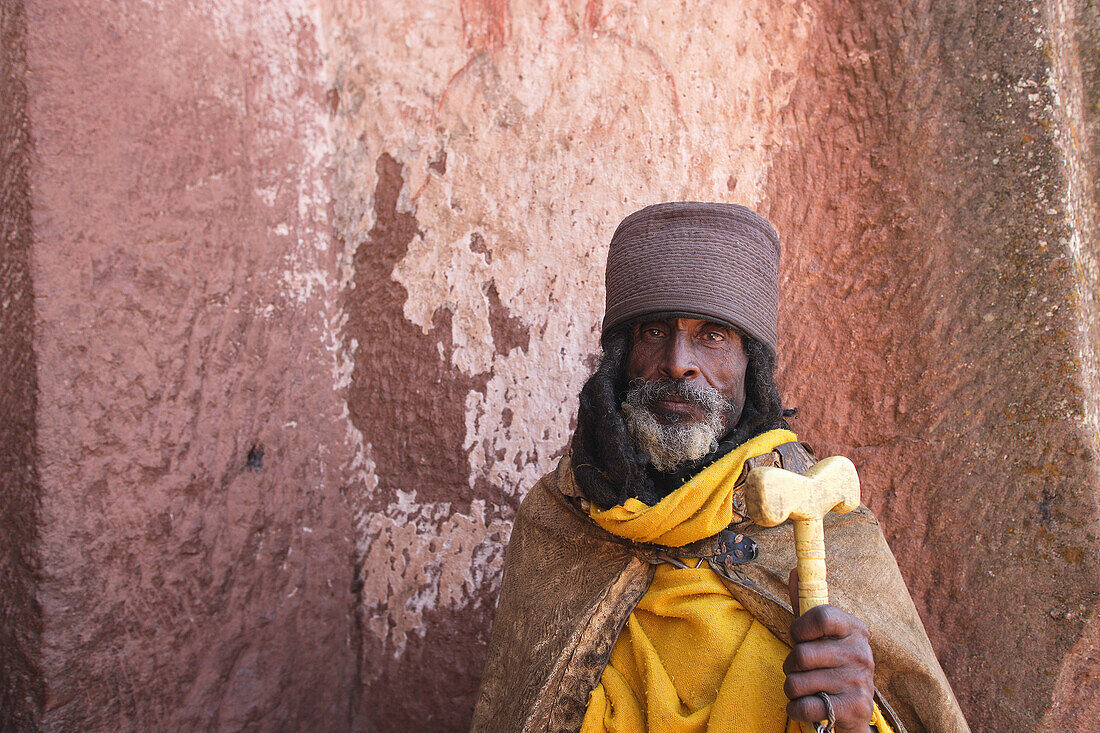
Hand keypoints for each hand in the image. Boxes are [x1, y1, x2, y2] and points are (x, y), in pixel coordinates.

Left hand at [784, 569, 874, 732]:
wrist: (854, 709)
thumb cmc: (830, 664)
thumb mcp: (821, 635)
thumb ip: (805, 606)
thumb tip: (795, 571)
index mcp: (854, 629)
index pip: (820, 616)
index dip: (800, 628)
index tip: (798, 637)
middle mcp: (861, 653)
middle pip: (802, 654)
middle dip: (790, 665)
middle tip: (801, 670)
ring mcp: (858, 681)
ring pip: (797, 682)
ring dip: (792, 688)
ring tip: (806, 688)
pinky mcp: (853, 707)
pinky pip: (804, 706)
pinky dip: (797, 709)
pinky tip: (809, 705)